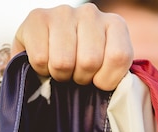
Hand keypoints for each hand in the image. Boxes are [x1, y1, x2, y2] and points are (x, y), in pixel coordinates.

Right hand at [12, 4, 133, 90]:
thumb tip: (120, 93)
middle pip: (89, 61)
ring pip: (64, 62)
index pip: (118, 57)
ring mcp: (63, 12)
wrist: (43, 52)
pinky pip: (41, 58)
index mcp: (115, 24)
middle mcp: (91, 13)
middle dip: (80, 77)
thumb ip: (116, 78)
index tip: (96, 80)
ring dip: (60, 74)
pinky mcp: (37, 17)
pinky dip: (41, 69)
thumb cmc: (80, 65)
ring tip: (60, 68)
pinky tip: (45, 61)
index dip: (105, 79)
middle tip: (75, 74)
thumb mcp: (105, 71)